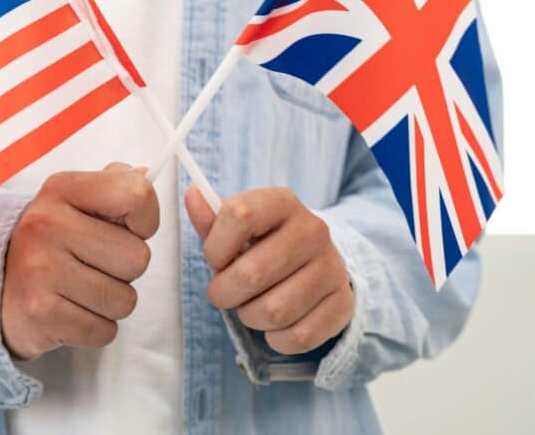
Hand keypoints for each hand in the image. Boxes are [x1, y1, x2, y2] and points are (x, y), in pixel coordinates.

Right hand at [1, 163, 158, 359]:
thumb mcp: (75, 202)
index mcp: (62, 189)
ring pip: (125, 300)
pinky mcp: (40, 313)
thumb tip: (147, 175)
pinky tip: (71, 312)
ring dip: (112, 302)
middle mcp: (47, 224)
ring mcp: (40, 269)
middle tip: (94, 266)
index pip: (135, 194)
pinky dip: (96, 328)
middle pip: (138, 257)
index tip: (129, 229)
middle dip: (125, 270)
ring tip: (81, 290)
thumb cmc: (51, 242)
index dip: (146, 219)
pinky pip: (105, 331)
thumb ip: (114, 186)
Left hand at [184, 186, 353, 354]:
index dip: (215, 246)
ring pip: (274, 311)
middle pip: (251, 274)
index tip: (215, 259)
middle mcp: (313, 230)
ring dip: (250, 317)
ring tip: (251, 306)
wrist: (316, 263)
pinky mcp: (342, 303)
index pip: (238, 215)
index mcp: (282, 202)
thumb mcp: (239, 228)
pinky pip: (298, 336)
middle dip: (224, 293)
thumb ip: (212, 218)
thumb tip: (192, 195)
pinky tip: (275, 325)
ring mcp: (332, 267)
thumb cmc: (266, 244)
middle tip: (225, 293)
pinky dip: (277, 339)